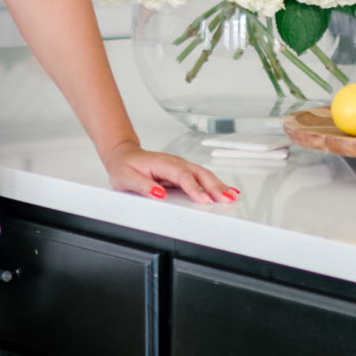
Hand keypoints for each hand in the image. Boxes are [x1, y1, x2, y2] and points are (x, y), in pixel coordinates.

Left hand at [103, 141, 239, 206]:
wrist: (123, 155)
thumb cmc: (124, 166)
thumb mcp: (126, 178)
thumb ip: (142, 186)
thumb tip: (159, 194)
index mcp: (162, 163)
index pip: (181, 175)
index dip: (194, 187)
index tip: (204, 199)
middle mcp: (174, 163)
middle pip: (198, 173)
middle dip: (214, 186)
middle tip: (226, 199)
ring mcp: (180, 167)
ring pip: (203, 174)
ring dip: (218, 185)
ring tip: (232, 197)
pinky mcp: (182, 173)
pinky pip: (201, 178)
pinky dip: (215, 185)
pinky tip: (225, 191)